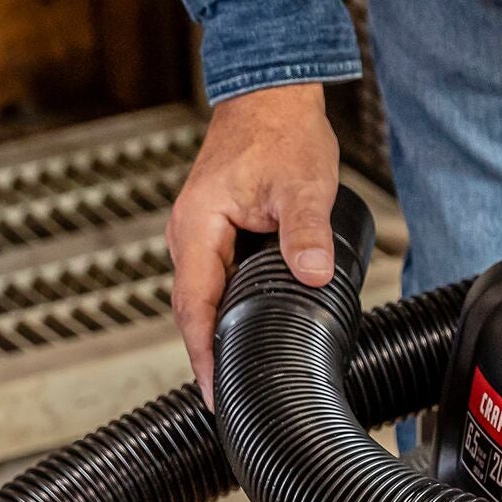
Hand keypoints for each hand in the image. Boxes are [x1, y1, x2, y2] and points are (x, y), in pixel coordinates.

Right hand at [165, 84, 340, 404]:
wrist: (271, 94)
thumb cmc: (283, 133)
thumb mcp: (303, 184)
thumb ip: (307, 231)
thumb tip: (313, 273)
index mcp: (198, 227)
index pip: (194, 308)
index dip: (203, 356)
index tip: (214, 397)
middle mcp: (188, 235)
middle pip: (192, 313)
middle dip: (208, 359)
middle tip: (231, 407)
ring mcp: (198, 235)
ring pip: (202, 301)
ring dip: (216, 340)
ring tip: (237, 384)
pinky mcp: (214, 235)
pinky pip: (214, 286)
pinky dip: (225, 315)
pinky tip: (245, 338)